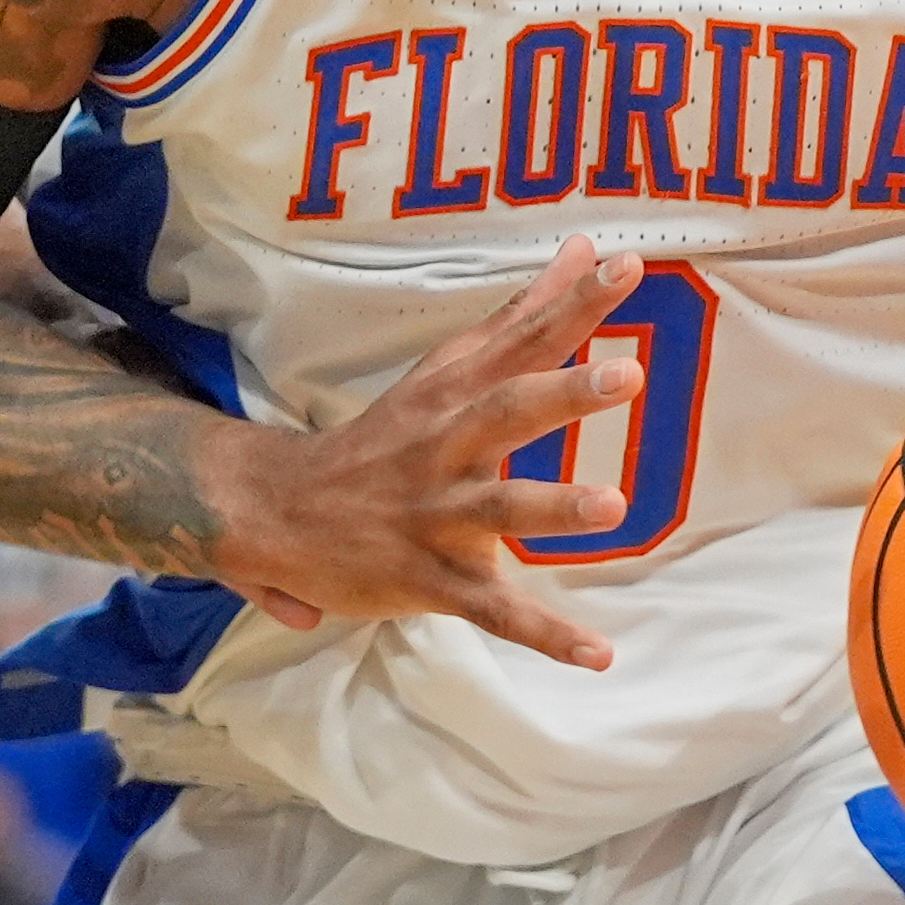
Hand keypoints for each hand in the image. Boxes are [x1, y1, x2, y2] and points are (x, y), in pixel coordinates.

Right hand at [201, 239, 646, 669]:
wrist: (275, 510)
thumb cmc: (384, 440)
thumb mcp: (445, 372)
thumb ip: (520, 317)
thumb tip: (585, 250)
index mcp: (451, 394)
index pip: (518, 340)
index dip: (571, 305)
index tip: (624, 267)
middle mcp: (445, 446)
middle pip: (506, 413)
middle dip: (564, 394)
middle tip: (629, 374)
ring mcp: (435, 516)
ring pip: (499, 510)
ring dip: (555, 507)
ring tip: (615, 506)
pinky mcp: (430, 579)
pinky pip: (493, 610)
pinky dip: (544, 634)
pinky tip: (599, 653)